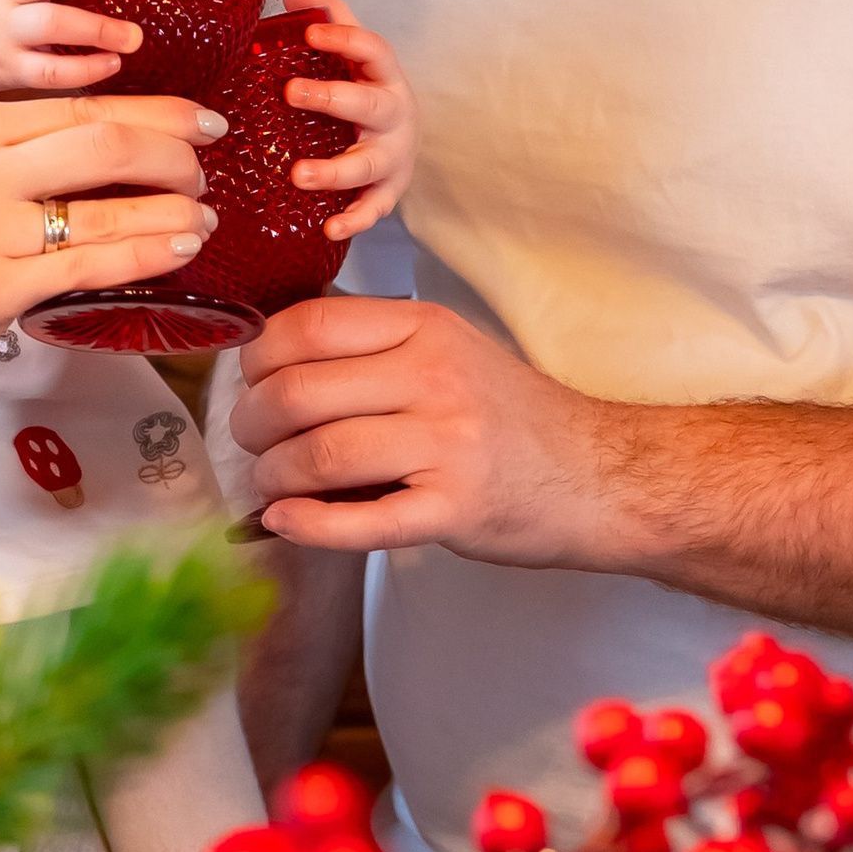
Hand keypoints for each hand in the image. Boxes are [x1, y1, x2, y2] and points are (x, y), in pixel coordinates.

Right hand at [0, 94, 229, 376]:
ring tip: (203, 214)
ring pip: (105, 210)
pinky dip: (147, 256)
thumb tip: (85, 113)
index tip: (200, 120)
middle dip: (173, 154)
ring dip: (171, 210)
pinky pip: (90, 268)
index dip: (154, 112)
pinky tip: (178, 248)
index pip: (79, 106)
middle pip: (102, 144)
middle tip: (209, 166)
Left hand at [228, 290, 605, 560]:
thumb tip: (272, 364)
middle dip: (251, 423)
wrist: (603, 475)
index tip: (250, 383)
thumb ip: (374, 350)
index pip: (307, 326)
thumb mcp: (450, 352)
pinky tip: (284, 522)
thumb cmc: (513, 416)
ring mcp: (446, 445)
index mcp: (424, 329)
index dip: (257, 358)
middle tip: (249, 442)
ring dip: (272, 477)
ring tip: (269, 486)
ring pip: (319, 454)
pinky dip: (307, 525)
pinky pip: (360, 521)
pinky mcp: (455, 510)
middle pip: (298, 392)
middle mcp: (433, 377)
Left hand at [278, 0, 414, 238]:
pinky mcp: (389, 192)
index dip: (344, 37)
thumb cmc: (367, 87)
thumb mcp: (355, 53)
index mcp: (385, 75)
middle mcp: (395, 114)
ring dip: (335, 171)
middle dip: (333, 98)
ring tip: (299, 175)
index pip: (372, 48)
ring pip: (370, 164)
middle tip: (291, 92)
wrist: (403, 138)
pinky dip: (355, 220)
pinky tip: (329, 228)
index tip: (309, 31)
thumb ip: (330, 17)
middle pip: (370, 105)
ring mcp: (394, 156)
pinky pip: (375, 208)